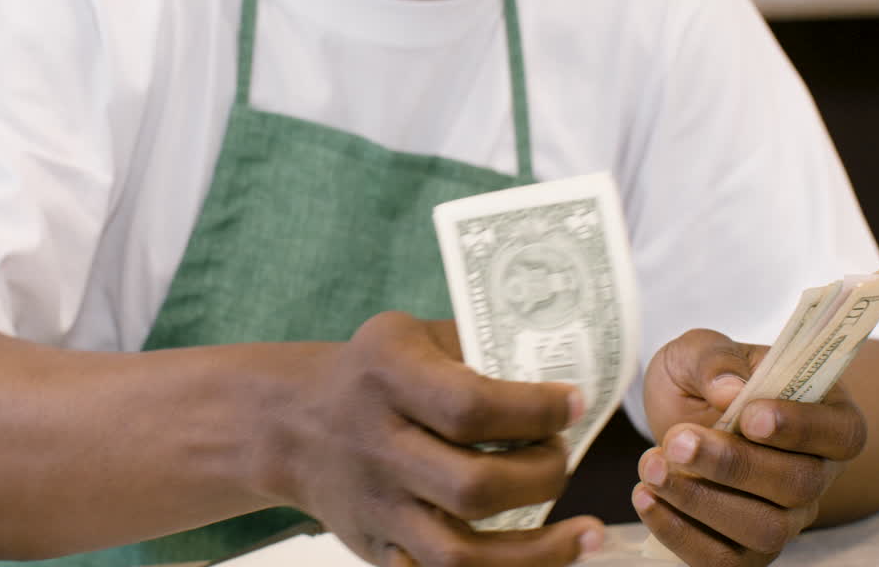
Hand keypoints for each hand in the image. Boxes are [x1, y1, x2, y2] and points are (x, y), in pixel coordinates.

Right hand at [265, 311, 603, 566]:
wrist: (291, 422)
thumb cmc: (372, 373)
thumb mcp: (410, 335)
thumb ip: (476, 349)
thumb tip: (562, 378)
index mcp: (388, 378)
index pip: (471, 407)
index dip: (536, 412)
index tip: (574, 404)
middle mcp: (378, 446)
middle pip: (473, 486)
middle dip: (542, 475)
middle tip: (561, 455)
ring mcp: (377, 508)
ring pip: (460, 556)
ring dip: (539, 552)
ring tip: (586, 534)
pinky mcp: (378, 550)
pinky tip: (539, 561)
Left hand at [634, 329, 867, 566]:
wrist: (680, 414)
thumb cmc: (704, 378)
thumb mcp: (700, 349)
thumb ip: (715, 359)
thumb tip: (730, 388)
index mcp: (826, 415)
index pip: (840, 433)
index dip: (800, 427)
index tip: (748, 415)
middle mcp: (817, 474)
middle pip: (799, 484)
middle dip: (732, 464)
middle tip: (676, 440)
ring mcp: (785, 518)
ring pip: (766, 530)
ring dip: (702, 501)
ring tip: (651, 466)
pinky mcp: (746, 549)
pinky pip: (725, 561)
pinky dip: (681, 534)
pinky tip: (646, 498)